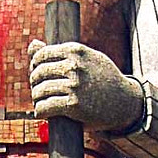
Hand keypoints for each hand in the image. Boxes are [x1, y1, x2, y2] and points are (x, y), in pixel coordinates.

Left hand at [28, 40, 144, 135]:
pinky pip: (45, 107)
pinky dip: (40, 111)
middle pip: (39, 73)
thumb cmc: (103, 78)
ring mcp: (74, 86)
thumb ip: (59, 53)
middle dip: (35, 82)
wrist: (124, 101)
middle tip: (38, 90)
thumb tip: (32, 44)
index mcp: (76, 50)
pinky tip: (42, 112)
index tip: (38, 73)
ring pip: (40, 91)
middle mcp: (74, 66)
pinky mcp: (73, 105)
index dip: (35, 65)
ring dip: (37, 98)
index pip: (42, 55)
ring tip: (40, 101)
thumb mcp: (85, 59)